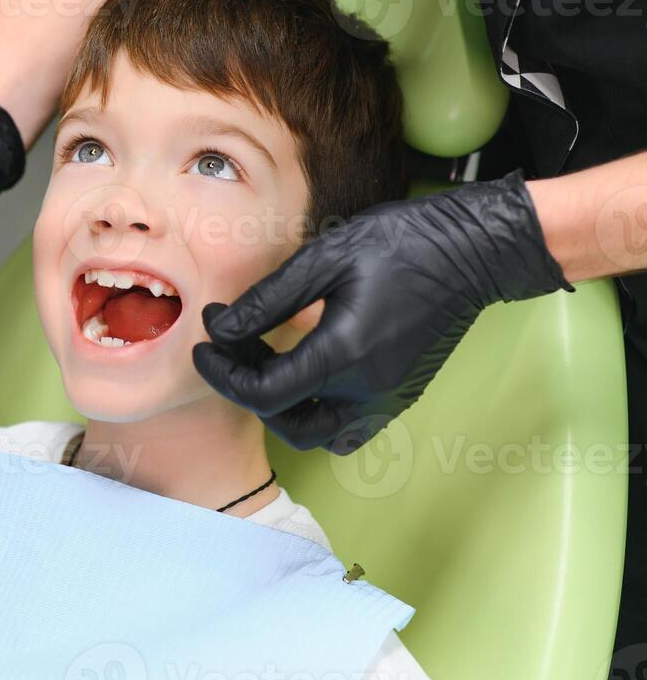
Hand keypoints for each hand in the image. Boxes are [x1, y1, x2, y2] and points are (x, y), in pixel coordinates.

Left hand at [192, 171, 572, 453]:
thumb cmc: (400, 244)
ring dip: (282, 409)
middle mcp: (368, 392)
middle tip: (233, 347)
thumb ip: (267, 301)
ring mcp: (389, 399)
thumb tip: (220, 328)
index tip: (205, 343)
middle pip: (286, 424)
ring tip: (266, 361)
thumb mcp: (322, 260)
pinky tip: (306, 376)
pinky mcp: (402, 396)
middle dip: (247, 390)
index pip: (263, 393)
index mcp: (344, 356)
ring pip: (318, 435)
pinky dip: (318, 416)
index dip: (222, 373)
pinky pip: (350, 429)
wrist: (473, 250)